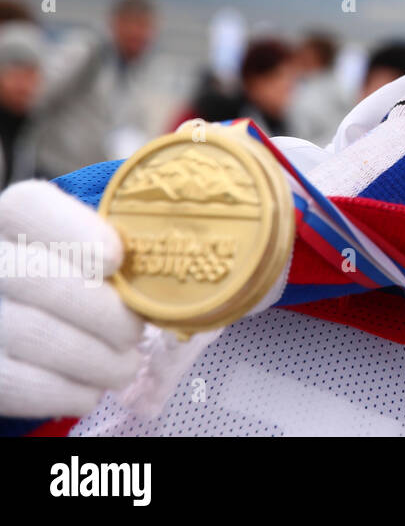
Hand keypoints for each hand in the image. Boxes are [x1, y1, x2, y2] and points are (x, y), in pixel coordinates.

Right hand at [0, 180, 144, 418]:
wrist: (35, 315)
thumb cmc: (81, 272)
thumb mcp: (98, 238)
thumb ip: (128, 232)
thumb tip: (193, 239)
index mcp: (15, 217)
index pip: (31, 208)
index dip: (77, 234)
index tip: (117, 258)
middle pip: (36, 280)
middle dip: (102, 314)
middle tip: (134, 331)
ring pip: (30, 335)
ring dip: (94, 359)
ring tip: (124, 365)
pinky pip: (18, 384)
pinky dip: (66, 391)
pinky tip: (91, 388)